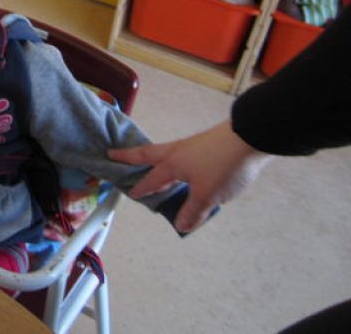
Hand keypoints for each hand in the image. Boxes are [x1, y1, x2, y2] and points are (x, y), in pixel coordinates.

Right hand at [108, 120, 273, 232]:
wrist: (249, 138)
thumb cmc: (223, 166)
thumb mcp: (207, 195)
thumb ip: (193, 211)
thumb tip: (181, 225)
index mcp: (172, 165)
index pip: (151, 179)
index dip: (141, 189)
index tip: (130, 194)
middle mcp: (177, 152)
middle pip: (148, 155)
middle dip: (130, 157)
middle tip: (114, 154)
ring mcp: (191, 146)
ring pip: (165, 153)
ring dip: (153, 158)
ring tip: (150, 164)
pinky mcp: (206, 144)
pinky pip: (181, 154)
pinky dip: (174, 160)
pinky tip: (184, 167)